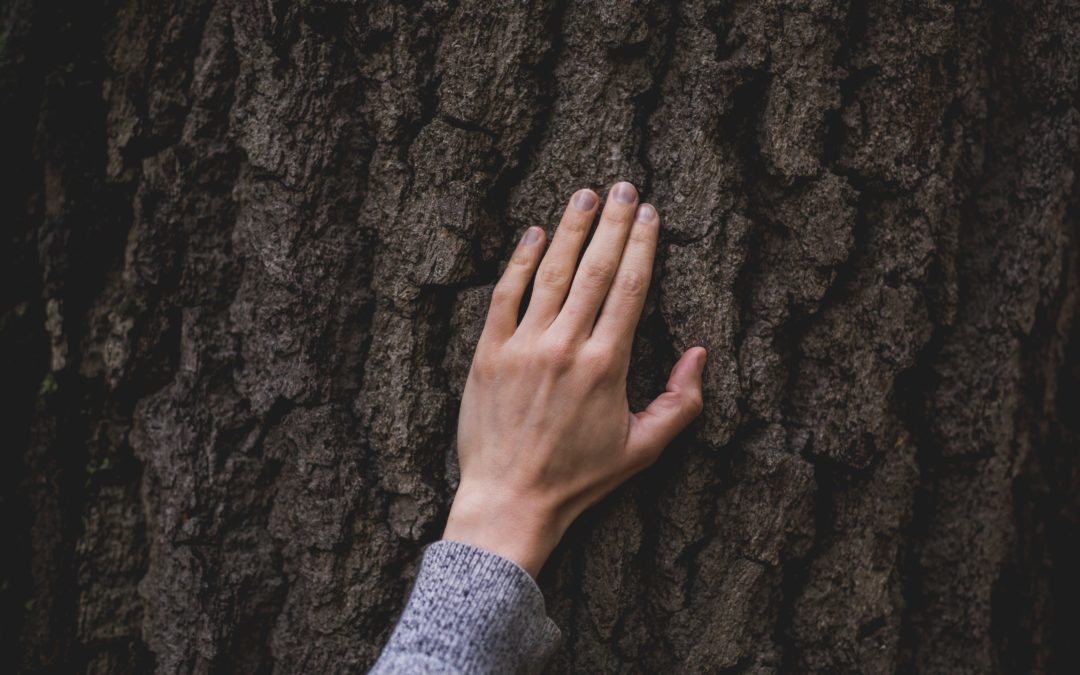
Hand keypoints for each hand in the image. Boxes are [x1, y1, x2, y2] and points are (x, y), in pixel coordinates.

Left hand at [443, 182, 706, 576]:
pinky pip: (505, 295)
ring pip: (551, 272)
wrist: (510, 499)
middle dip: (613, 223)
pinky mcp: (488, 353)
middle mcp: (567, 347)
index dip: (643, 245)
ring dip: (571, 229)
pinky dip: (519, 261)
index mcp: (608, 365)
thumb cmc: (578, 478)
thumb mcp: (641, 450)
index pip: (630, 288)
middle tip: (623, 186)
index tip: (650, 213)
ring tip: (585, 195)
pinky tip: (533, 233)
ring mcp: (524, 347)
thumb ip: (679, 403)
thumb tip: (699, 354)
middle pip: (596, 269)